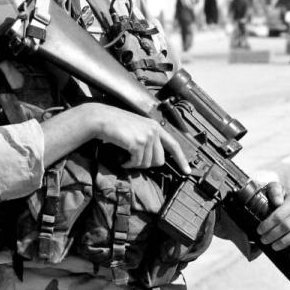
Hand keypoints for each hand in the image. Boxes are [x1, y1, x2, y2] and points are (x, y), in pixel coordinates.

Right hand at [43, 103, 189, 173]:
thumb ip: (148, 140)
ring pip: (147, 163)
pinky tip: (122, 158)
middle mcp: (154, 130)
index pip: (174, 145)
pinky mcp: (138, 143)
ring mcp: (147, 136)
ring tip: (126, 156)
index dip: (181, 159)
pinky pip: (137, 163)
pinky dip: (128, 164)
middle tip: (134, 160)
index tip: (187, 171)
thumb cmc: (116, 125)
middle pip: (159, 160)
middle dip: (147, 164)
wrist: (102, 119)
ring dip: (135, 164)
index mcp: (156, 127)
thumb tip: (154, 159)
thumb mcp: (137, 129)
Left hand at [255, 182, 289, 250]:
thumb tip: (278, 202)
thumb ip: (274, 190)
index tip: (259, 231)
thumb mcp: (275, 188)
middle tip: (264, 240)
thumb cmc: (281, 197)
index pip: (280, 215)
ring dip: (284, 242)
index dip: (268, 225)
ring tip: (274, 246)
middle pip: (287, 225)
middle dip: (273, 235)